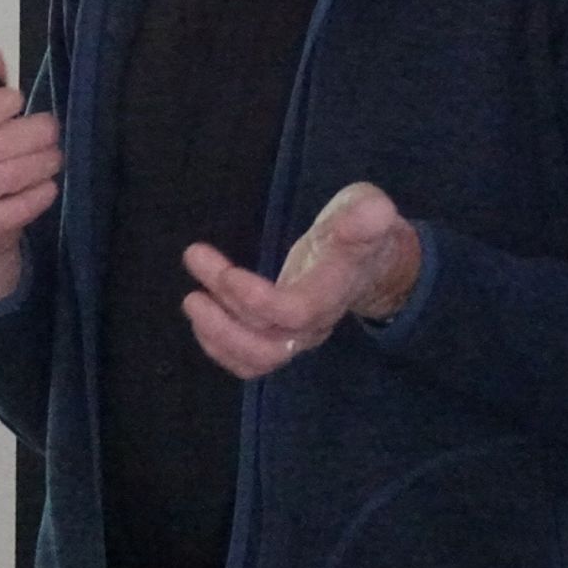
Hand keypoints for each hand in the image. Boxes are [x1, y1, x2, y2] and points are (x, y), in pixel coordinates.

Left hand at [181, 182, 420, 378]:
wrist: (374, 260)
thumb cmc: (363, 227)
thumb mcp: (368, 209)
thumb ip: (367, 215)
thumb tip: (374, 212)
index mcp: (332, 291)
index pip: (294, 312)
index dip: (255, 300)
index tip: (226, 272)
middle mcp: (314, 322)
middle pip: (269, 347)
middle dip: (225, 324)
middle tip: (193, 294)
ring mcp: (297, 333)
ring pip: (257, 359)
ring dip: (218, 336)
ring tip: (193, 300)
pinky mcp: (281, 332)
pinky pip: (250, 358)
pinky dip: (220, 345)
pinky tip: (202, 315)